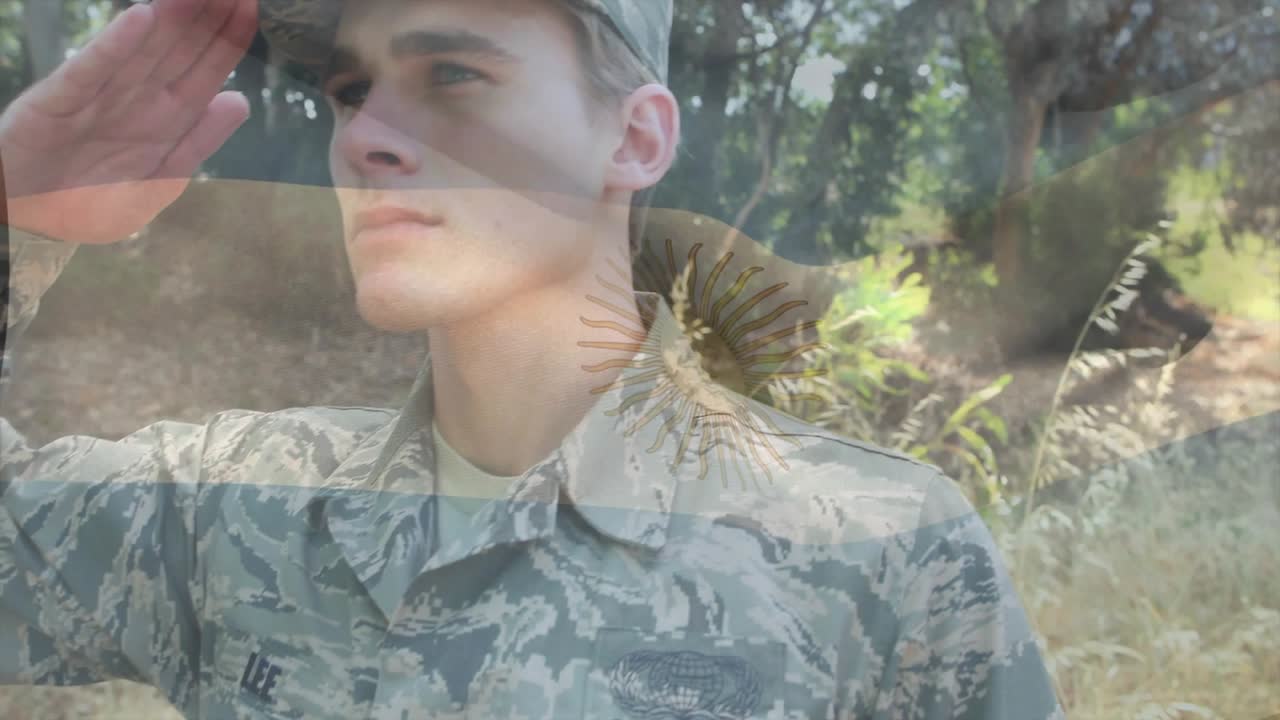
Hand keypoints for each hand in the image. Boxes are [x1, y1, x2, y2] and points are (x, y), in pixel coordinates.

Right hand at [0, 0, 255, 243]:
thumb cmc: (94, 202)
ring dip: (171, 18)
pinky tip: (141, 18)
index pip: (206, 72)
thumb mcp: (159, 182)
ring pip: (142, 50)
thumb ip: (198, 142)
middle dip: (205, 17)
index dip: (228, 41)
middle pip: (179, 51)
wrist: (31, 222)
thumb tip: (239, 101)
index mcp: (167, 119)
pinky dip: (116, 45)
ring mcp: (100, 96)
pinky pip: (92, 70)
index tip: (251, 9)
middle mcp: (137, 99)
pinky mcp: (60, 101)